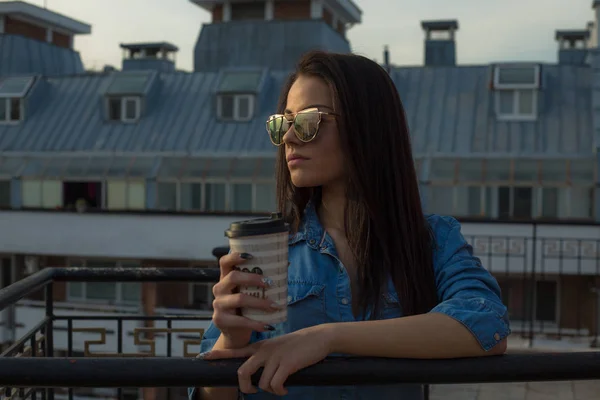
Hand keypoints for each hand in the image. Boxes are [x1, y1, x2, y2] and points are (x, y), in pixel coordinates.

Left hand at [202, 324, 334, 395]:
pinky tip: (285, 389)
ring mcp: (275, 357)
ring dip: (269, 390)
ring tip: (278, 388)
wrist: (319, 337)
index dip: (220, 355)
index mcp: (261, 346)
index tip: (204, 357)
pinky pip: (275, 385)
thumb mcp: (279, 346)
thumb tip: (261, 375)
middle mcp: (264, 350)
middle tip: (254, 391)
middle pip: (242, 371)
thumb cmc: (300, 344)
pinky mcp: (286, 364)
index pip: (236, 349)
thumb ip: (267, 356)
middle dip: (245, 386)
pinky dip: (279, 391)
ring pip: (261, 382)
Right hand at [213, 252, 281, 347]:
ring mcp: (218, 305)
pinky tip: (268, 326)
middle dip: (253, 278)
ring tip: (274, 306)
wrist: (234, 333)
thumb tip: (287, 264)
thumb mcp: (249, 293)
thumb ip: (261, 281)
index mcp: (225, 278)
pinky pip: (241, 321)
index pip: (225, 262)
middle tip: (270, 283)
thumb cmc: (245, 308)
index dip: (235, 256)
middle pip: (233, 277)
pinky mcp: (221, 320)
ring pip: (239, 299)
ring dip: (259, 302)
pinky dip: (257, 323)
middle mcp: (219, 289)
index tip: (251, 255)